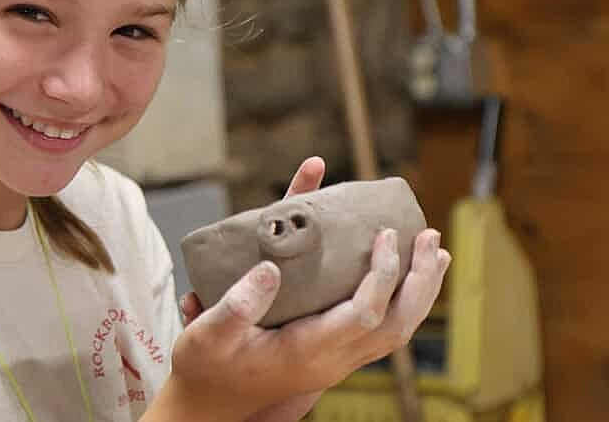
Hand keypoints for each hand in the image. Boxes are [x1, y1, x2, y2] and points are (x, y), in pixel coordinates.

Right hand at [167, 157, 450, 421]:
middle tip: (429, 236)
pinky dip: (400, 302)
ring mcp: (334, 363)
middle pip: (396, 325)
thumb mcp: (208, 334)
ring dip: (418, 292)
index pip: (366, 314)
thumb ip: (237, 305)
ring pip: (395, 332)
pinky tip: (399, 280)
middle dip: (419, 280)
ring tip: (433, 253)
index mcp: (308, 352)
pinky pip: (380, 331)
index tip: (385, 234)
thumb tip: (269, 269)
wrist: (205, 404)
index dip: (383, 274)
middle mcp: (330, 361)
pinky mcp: (329, 357)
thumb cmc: (204, 367)